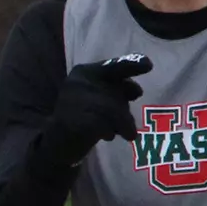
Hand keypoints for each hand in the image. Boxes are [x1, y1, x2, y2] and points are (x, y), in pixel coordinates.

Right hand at [35, 53, 151, 171]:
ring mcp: (72, 100)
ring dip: (122, 124)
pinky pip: (103, 125)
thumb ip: (117, 89)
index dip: (132, 64)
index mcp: (84, 72)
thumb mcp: (101, 97)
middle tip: (129, 127)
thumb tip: (137, 90)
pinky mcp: (72, 120)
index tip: (149, 65)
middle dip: (125, 111)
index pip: (114, 66)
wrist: (57, 141)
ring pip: (112, 110)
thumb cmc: (84, 115)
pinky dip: (109, 132)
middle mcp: (77, 82)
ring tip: (126, 134)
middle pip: (115, 93)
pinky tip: (108, 137)